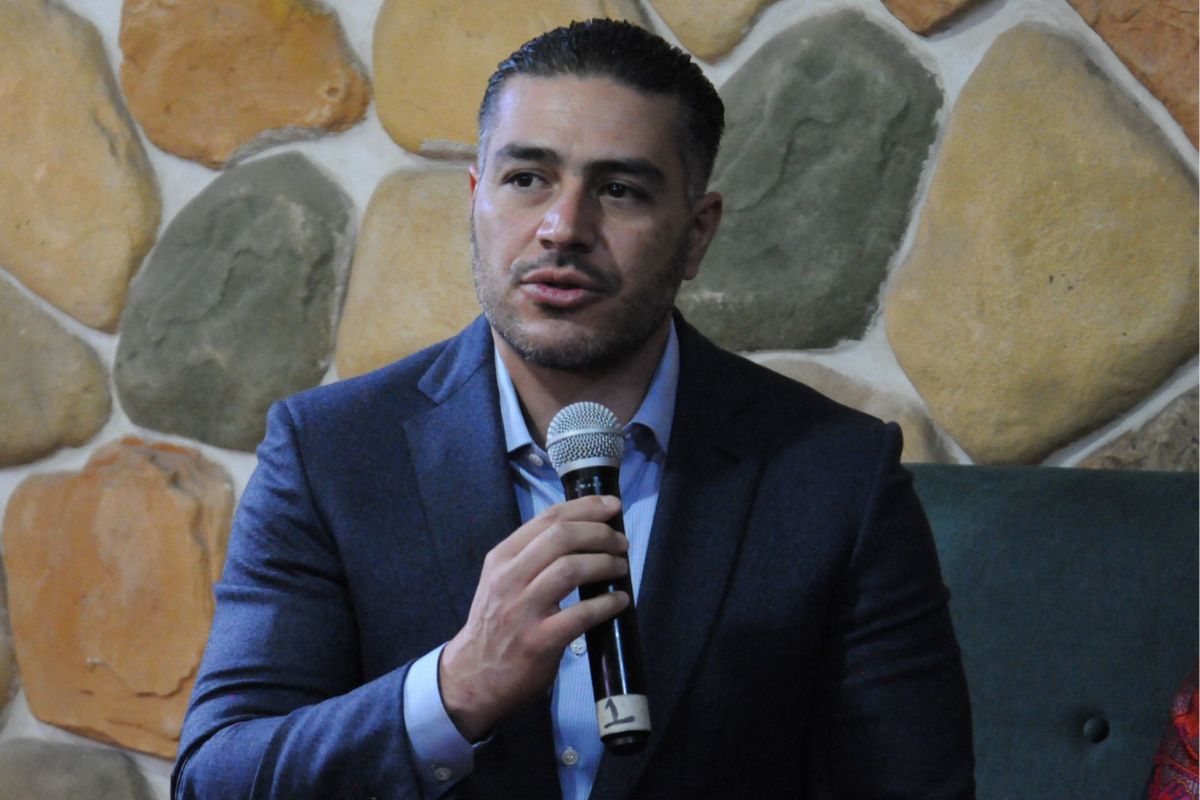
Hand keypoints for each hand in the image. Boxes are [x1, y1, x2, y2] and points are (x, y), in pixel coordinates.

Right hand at [438, 494, 630, 741]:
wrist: (472, 677)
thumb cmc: (495, 625)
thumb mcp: (501, 581)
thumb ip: (532, 557)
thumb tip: (582, 534)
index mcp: (502, 558)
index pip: (547, 519)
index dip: (585, 507)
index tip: (611, 506)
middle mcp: (509, 578)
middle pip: (561, 537)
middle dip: (599, 533)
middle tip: (621, 542)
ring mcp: (522, 610)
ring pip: (571, 569)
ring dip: (605, 563)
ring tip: (621, 567)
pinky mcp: (539, 641)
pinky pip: (581, 614)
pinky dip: (607, 603)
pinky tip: (619, 600)